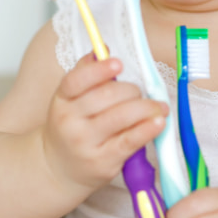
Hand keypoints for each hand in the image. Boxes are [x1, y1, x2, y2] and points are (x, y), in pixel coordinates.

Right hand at [41, 53, 166, 193]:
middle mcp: (69, 121)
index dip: (98, 70)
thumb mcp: (70, 100)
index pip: (76, 81)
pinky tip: (159, 122)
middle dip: (132, 90)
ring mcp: (85, 143)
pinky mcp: (102, 161)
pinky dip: (147, 129)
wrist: (58, 169)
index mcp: (62, 100)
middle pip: (106, 96)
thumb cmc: (72, 127)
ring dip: (146, 107)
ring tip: (159, 106)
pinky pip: (130, 140)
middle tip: (141, 93)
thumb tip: (103, 48)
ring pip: (122, 116)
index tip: (118, 64)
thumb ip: (86, 73)